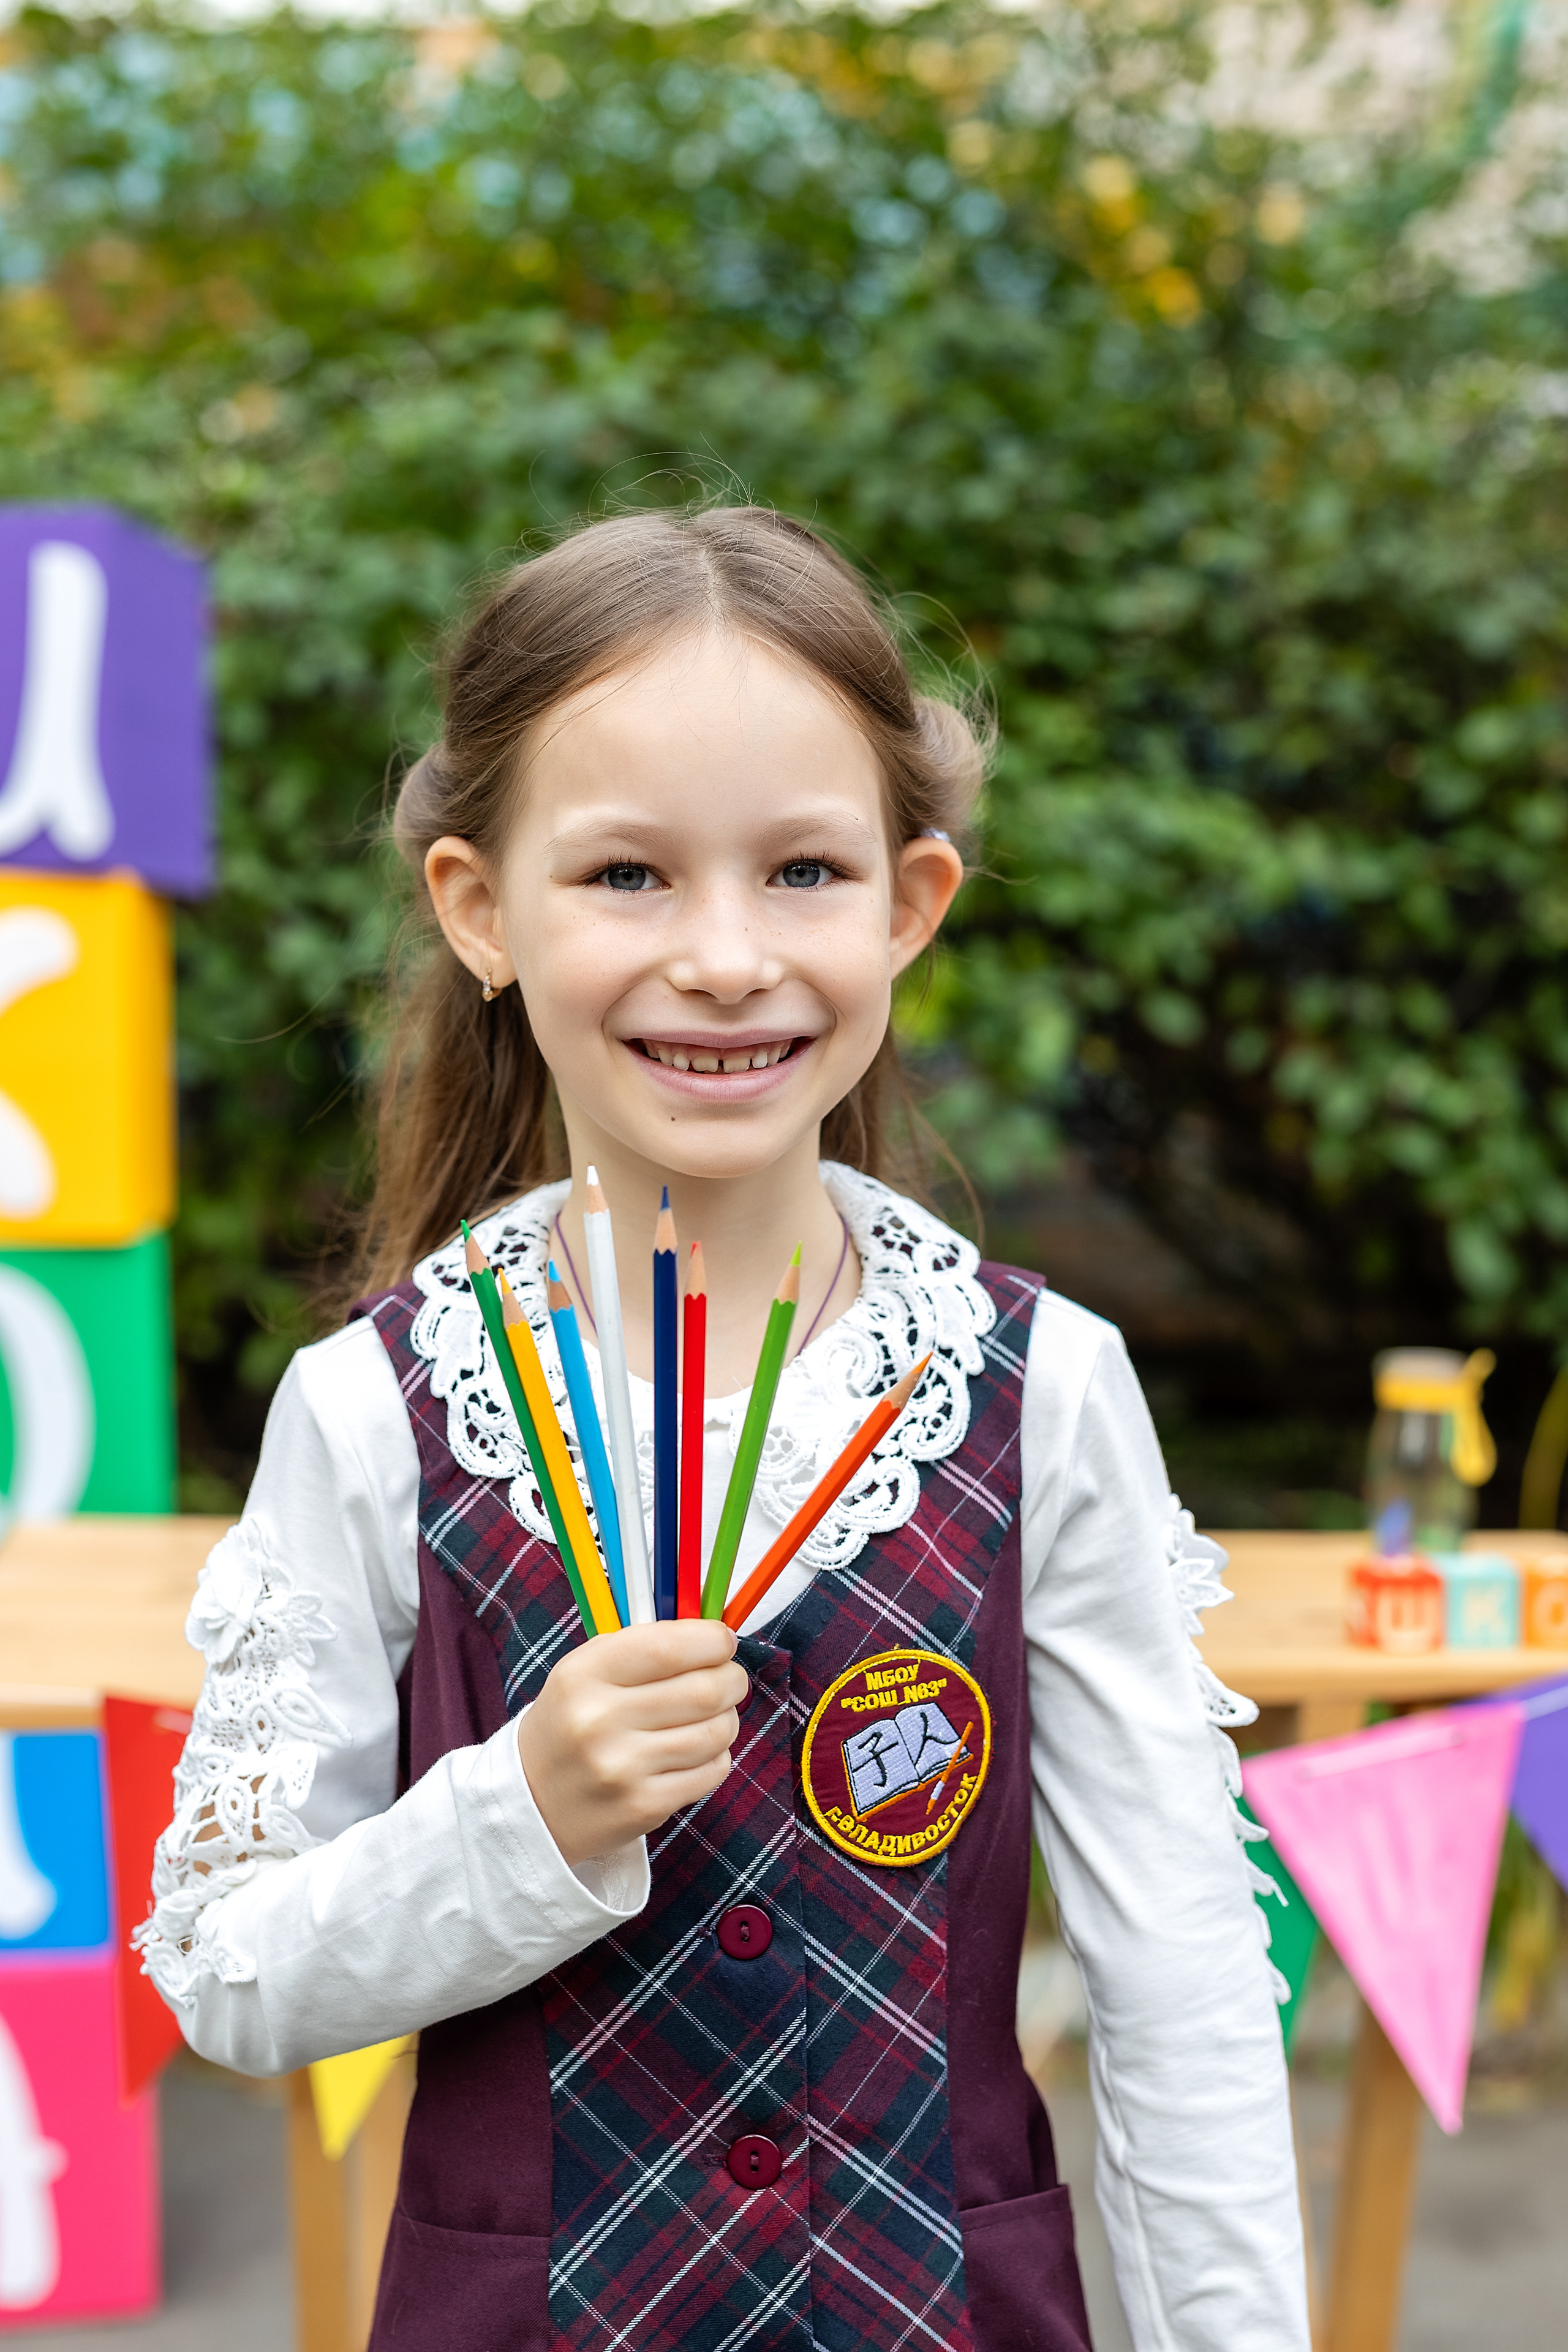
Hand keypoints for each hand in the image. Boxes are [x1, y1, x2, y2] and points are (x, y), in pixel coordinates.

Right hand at [515, 1622, 746, 1865]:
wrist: (533, 1804)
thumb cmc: (572, 1724)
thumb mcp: (586, 1672)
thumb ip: (646, 1647)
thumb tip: (716, 1637)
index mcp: (584, 1675)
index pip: (669, 1647)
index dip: (712, 1641)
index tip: (722, 1641)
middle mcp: (600, 1721)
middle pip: (704, 1690)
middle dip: (731, 1679)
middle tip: (729, 1678)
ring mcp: (622, 1768)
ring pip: (715, 1731)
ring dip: (726, 1718)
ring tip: (713, 1715)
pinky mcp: (644, 1806)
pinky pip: (712, 1770)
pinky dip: (717, 1755)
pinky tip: (697, 1750)